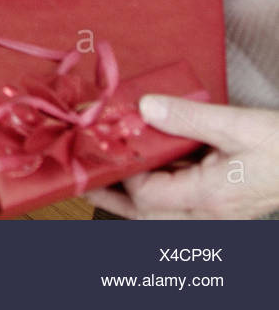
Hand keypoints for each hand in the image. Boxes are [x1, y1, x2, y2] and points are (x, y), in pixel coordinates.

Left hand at [86, 96, 278, 218]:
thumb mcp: (237, 124)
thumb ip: (188, 117)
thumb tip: (145, 107)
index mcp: (212, 197)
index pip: (149, 195)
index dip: (122, 173)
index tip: (103, 148)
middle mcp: (212, 213)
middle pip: (150, 215)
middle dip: (115, 200)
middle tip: (84, 183)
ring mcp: (219, 213)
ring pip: (164, 213)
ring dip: (134, 196)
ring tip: (106, 177)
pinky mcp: (225, 205)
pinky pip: (182, 203)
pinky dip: (160, 188)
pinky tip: (148, 168)